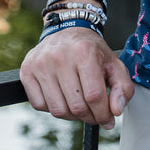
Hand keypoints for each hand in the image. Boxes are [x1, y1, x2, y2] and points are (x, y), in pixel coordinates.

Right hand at [20, 26, 134, 130]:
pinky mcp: (27, 71)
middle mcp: (60, 56)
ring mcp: (40, 63)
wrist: (67, 30)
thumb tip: (115, 111)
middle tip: (95, 114)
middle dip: (90, 117)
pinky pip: (39, 105)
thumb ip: (122, 88)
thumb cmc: (92, 51)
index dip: (103, 114)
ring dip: (72, 116)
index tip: (108, 119)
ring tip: (80, 107)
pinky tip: (63, 98)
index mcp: (84, 52)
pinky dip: (52, 109)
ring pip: (57, 110)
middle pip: (76, 106)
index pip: (94, 96)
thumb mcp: (114, 63)